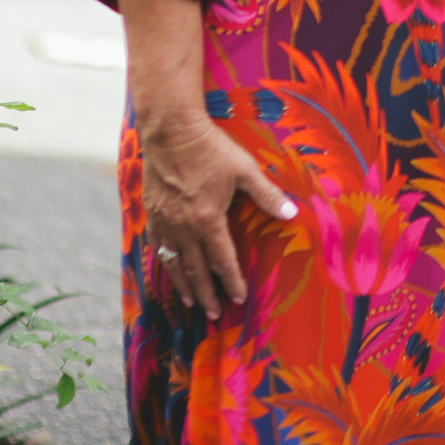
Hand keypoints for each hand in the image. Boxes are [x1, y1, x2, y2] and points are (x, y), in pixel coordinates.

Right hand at [140, 115, 297, 318]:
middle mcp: (184, 226)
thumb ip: (267, 195)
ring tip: (190, 302)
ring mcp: (164, 220)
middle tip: (212, 314)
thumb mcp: (245, 170)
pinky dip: (163, 262)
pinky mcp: (151, 211)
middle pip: (196, 269)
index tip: (237, 299)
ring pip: (173, 262)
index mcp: (208, 219)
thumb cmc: (211, 148)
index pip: (222, 260)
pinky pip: (156, 245)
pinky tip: (167, 268)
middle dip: (206, 294)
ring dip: (183, 284)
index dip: (231, 281)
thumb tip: (292, 213)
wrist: (170, 130)